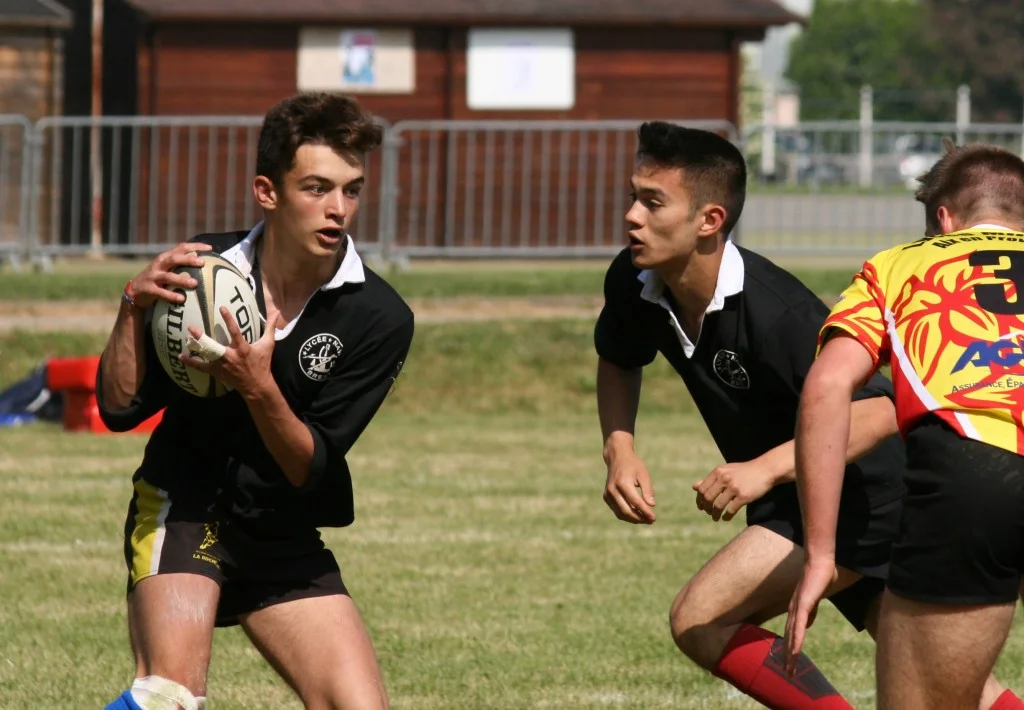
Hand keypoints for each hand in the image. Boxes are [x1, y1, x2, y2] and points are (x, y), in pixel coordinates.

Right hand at [129, 242, 212, 308]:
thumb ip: (182, 265)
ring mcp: (153, 276)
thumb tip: (206, 264)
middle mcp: (159, 264)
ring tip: (195, 283)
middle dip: (188, 259)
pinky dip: (171, 295)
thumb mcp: (168, 269)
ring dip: (181, 280)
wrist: (135, 291)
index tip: (210, 248)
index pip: (181, 247)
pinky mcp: (148, 289)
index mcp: (166, 257)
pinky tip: (182, 298)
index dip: (195, 246)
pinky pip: (161, 292)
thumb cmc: (158, 280)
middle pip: (174, 259)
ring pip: (168, 276)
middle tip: (202, 263)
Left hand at [181, 307, 280, 399]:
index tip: (221, 307)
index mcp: (243, 348)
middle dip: (202, 338)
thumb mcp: (268, 344)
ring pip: (206, 355)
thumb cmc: (262, 363)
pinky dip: (191, 362)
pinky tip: (181, 357)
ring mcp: (222, 365)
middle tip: (191, 328)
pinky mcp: (217, 372)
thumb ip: (270, 327)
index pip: (235, 331)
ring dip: (195, 348)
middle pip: (213, 346)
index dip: (228, 319)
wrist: (257, 385)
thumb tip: (277, 313)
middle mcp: (230, 356)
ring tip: (185, 339)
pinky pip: (202, 367)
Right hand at [603, 452, 656, 523]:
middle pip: (627, 511)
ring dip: (634, 519)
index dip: (645, 512)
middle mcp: (613, 489)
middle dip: (640, 518)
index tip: (654, 518)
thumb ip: (648, 490)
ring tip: (646, 520)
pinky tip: (637, 515)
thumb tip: (652, 505)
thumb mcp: (644, 474)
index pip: (636, 502)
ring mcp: (608, 494)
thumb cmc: (633, 465)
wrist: (617, 458)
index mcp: (623, 483)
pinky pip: (617, 511)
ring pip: (621, 514)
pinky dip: (627, 515)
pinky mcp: (606, 497)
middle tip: (651, 521)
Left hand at [693, 461, 774, 521]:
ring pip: (718, 506)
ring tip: (715, 518)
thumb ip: (710, 479)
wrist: (764, 470)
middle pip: (707, 498)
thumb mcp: (725, 471)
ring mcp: (734, 488)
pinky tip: (726, 518)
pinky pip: (730, 510)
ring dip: (714, 514)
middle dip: (706, 508)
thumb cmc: (743, 471)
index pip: (702, 489)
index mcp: (718, 472)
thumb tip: (695, 487)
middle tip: (708, 512)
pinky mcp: (744, 496)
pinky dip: (726, 516)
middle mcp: (724, 479)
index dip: (699, 499)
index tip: (701, 506)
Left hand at [783, 557, 837, 673]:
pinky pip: (799, 626)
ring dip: (790, 653)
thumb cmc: (820, 576)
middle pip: (789, 638)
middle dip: (787, 656)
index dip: (790, 648)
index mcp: (797, 610)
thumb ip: (811, 612)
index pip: (792, 633)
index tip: (789, 662)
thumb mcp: (815, 598)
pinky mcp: (803, 604)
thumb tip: (807, 625)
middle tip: (787, 673)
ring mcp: (797, 608)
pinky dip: (796, 640)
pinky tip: (795, 652)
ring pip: (792, 636)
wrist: (820, 561)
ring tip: (789, 669)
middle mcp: (794, 611)